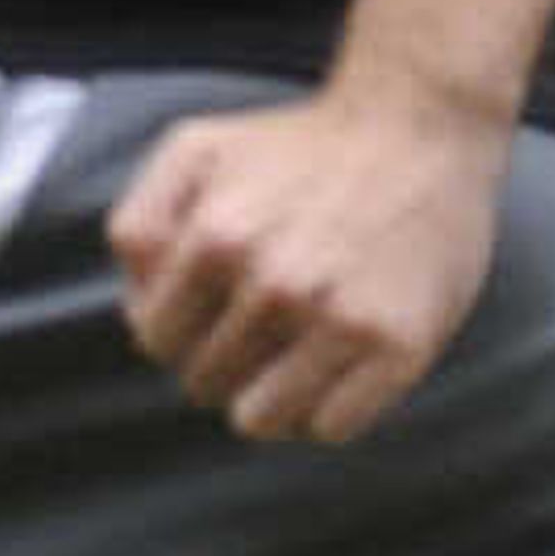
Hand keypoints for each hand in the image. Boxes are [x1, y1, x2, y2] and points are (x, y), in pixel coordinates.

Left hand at [103, 83, 509, 444]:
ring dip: (269, 398)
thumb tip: (136, 310)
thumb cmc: (295, 145)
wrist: (418, 126)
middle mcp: (275, 285)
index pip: (157, 341)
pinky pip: (331, 429)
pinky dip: (327, 408)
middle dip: (223, 360)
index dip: (178, 331)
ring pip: (262, 421)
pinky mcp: (400, 348)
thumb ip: (140, 224)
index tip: (211, 308)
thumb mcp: (193, 153)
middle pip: (205, 384)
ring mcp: (341, 319)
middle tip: (263, 320)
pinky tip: (340, 361)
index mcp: (215, 240)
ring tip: (295, 351)